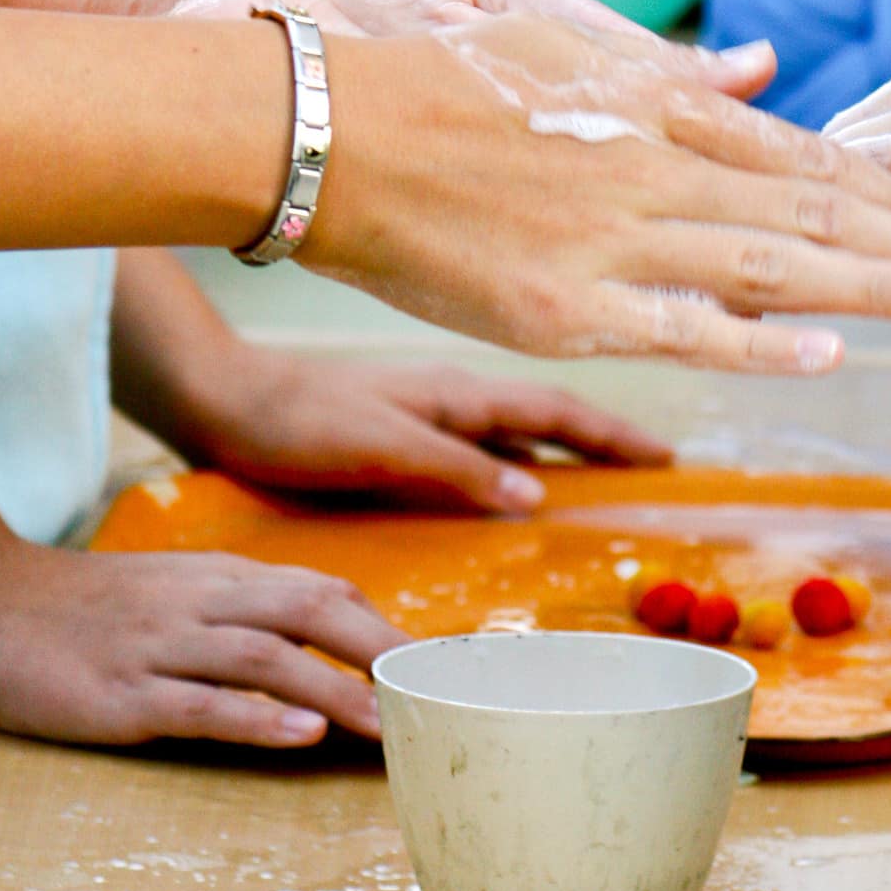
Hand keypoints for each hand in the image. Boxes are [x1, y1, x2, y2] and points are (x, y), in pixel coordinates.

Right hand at [0, 544, 406, 747]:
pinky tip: (301, 733)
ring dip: (336, 690)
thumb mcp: (179, 588)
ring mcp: (163, 648)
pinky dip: (256, 717)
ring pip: (266, 659)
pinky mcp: (122, 695)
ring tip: (390, 724)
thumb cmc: (90, 604)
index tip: (431, 665)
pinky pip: (199, 703)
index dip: (382, 626)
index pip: (322, 590)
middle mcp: (203, 604)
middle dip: (380, 651)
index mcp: (221, 578)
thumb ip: (246, 606)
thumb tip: (326, 632)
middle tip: (435, 693)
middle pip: (311, 612)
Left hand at [167, 354, 672, 511]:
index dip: (612, 435)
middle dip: (604, 440)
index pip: (556, 411)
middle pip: (549, 418)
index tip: (665, 459)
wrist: (224, 403)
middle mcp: (454, 399)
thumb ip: (456, 467)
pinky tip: (514, 495)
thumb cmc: (299, 422)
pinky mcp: (403, 437)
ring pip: (517, 434)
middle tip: (652, 469)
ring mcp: (430, 415)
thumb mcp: (381, 446)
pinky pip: (483, 452)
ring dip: (565, 454)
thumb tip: (537, 495)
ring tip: (602, 484)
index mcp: (459, 395)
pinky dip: (517, 468)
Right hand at [308, 12, 890, 369]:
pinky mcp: (563, 309)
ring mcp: (614, 240)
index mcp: (657, 108)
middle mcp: (655, 170)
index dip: (889, 192)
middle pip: (813, 210)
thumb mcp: (563, 49)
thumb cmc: (435, 82)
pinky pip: (678, 329)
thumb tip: (755, 72)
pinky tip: (827, 353)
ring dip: (874, 285)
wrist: (323, 128)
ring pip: (771, 264)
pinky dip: (755, 341)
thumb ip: (669, 71)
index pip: (803, 156)